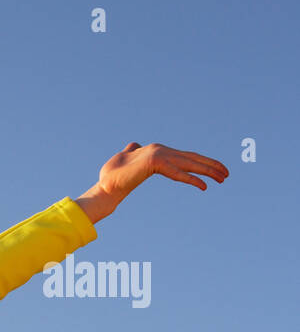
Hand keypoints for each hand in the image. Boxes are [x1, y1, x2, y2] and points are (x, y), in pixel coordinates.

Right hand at [75, 142, 227, 222]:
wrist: (105, 186)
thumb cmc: (112, 177)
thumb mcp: (126, 160)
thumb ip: (132, 152)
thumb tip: (134, 145)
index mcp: (157, 150)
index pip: (185, 156)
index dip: (202, 162)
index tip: (215, 171)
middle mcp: (161, 150)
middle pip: (192, 158)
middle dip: (211, 166)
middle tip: (226, 174)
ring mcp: (159, 155)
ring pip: (190, 164)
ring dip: (209, 171)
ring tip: (223, 178)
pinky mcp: (155, 162)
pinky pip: (178, 173)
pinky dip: (192, 179)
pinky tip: (204, 186)